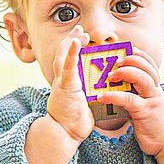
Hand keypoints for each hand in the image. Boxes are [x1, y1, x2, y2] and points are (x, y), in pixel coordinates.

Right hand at [45, 27, 93, 143]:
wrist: (63, 133)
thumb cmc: (73, 122)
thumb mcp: (82, 105)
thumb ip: (88, 96)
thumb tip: (100, 94)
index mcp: (66, 84)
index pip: (68, 62)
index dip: (73, 49)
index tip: (80, 40)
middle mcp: (62, 80)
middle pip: (64, 55)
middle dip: (72, 41)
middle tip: (80, 30)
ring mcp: (63, 82)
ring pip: (64, 57)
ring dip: (71, 42)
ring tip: (79, 32)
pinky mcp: (66, 86)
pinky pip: (68, 66)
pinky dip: (72, 53)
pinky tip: (76, 42)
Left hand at [99, 51, 163, 156]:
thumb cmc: (152, 122)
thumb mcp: (146, 103)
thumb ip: (135, 92)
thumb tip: (115, 84)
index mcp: (155, 86)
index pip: (150, 64)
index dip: (139, 54)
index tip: (127, 49)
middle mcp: (155, 90)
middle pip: (147, 67)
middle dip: (131, 60)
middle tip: (116, 61)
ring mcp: (152, 100)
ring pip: (143, 78)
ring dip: (125, 72)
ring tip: (109, 75)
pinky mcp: (145, 112)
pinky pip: (130, 100)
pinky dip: (114, 96)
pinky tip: (101, 97)